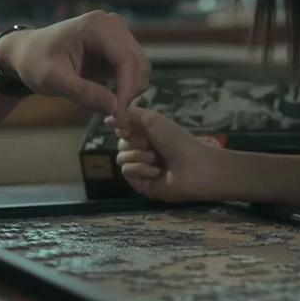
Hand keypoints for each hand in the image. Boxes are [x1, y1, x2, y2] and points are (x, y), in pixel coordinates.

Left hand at [0, 12, 148, 127]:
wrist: (26, 53)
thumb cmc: (34, 62)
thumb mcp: (53, 80)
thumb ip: (84, 93)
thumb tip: (115, 108)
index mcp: (98, 27)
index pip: (127, 60)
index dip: (127, 90)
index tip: (118, 117)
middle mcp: (113, 26)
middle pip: (139, 64)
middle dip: (129, 93)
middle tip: (112, 118)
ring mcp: (117, 35)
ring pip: (140, 69)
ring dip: (129, 92)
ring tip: (107, 110)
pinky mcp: (116, 47)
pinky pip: (132, 71)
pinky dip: (125, 88)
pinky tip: (107, 100)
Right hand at [112, 107, 227, 201]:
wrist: (193, 166)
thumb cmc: (177, 140)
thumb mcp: (152, 119)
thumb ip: (129, 115)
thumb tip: (106, 119)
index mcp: (148, 136)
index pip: (123, 130)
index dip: (128, 128)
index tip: (137, 128)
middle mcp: (144, 152)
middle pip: (120, 144)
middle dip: (135, 142)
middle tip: (152, 145)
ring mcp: (142, 169)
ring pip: (121, 158)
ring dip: (139, 155)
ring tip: (157, 159)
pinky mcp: (141, 185)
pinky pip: (127, 172)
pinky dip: (141, 169)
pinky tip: (157, 172)